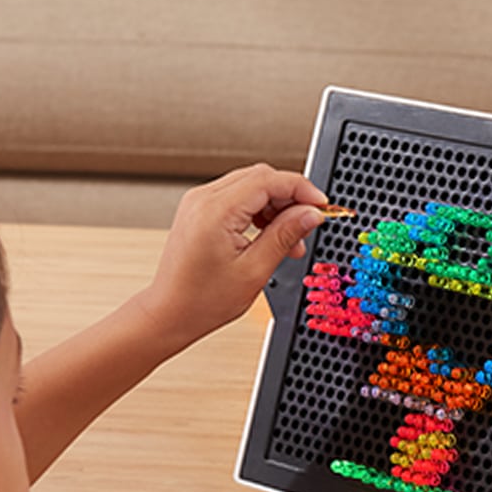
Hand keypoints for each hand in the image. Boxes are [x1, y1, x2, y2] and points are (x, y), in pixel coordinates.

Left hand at [137, 163, 327, 353]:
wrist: (170, 314)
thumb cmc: (202, 301)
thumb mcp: (254, 270)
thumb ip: (285, 235)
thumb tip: (311, 214)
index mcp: (216, 211)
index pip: (269, 179)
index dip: (302, 189)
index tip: (321, 206)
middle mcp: (203, 199)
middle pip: (261, 178)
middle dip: (290, 198)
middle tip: (308, 227)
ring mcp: (198, 203)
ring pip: (251, 186)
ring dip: (275, 207)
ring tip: (289, 241)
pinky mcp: (199, 211)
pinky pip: (237, 198)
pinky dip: (258, 211)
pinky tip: (270, 236)